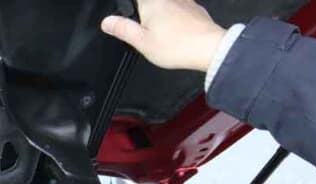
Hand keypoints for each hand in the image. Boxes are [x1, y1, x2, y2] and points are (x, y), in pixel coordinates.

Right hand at [101, 0, 226, 71]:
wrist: (208, 48)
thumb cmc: (177, 46)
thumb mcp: (142, 42)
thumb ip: (123, 29)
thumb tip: (106, 21)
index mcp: (151, 2)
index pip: (134, 1)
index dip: (132, 7)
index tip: (136, 25)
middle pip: (150, 3)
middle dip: (145, 14)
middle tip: (144, 33)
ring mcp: (183, 1)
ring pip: (166, 4)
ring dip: (161, 14)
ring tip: (160, 33)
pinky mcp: (195, 8)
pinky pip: (180, 7)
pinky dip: (175, 15)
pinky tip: (175, 30)